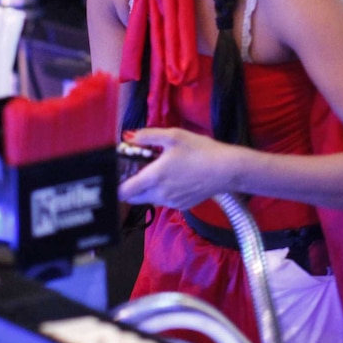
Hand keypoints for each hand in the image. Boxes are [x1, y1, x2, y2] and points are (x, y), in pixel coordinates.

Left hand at [118, 127, 237, 209]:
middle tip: (136, 171)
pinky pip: (163, 202)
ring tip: (158, 172)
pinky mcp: (181, 206)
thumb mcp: (174, 136)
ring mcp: (170, 202)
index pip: (123, 191)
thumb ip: (148, 136)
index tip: (116, 176)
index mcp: (154, 177)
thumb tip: (129, 137)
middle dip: (129, 187)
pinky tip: (173, 179)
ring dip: (146, 190)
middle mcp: (159, 194)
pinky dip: (161, 193)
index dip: (116, 186)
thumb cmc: (201, 151)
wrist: (227, 169)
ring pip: (147, 200)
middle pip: (133, 198)